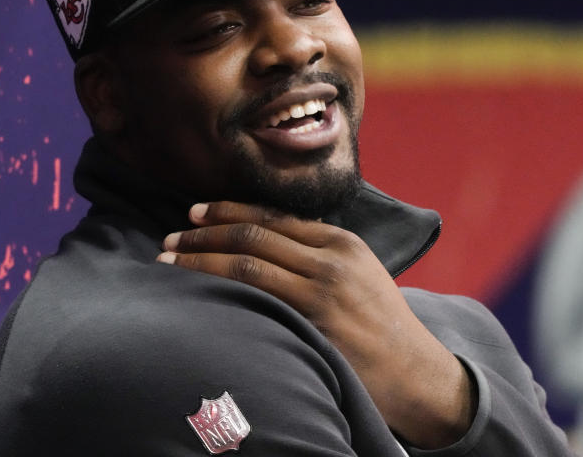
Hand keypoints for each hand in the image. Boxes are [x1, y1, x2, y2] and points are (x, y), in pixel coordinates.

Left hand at [157, 201, 474, 448]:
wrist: (414, 372)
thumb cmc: (381, 324)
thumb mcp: (360, 273)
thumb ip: (320, 254)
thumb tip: (270, 239)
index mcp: (341, 241)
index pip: (272, 216)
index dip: (228, 211)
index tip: (195, 213)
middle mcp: (330, 259)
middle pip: (254, 234)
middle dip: (205, 232)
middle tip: (170, 237)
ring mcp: (321, 291)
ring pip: (246, 262)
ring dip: (201, 259)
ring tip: (168, 261)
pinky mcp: (312, 324)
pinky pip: (254, 299)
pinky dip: (220, 289)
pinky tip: (196, 293)